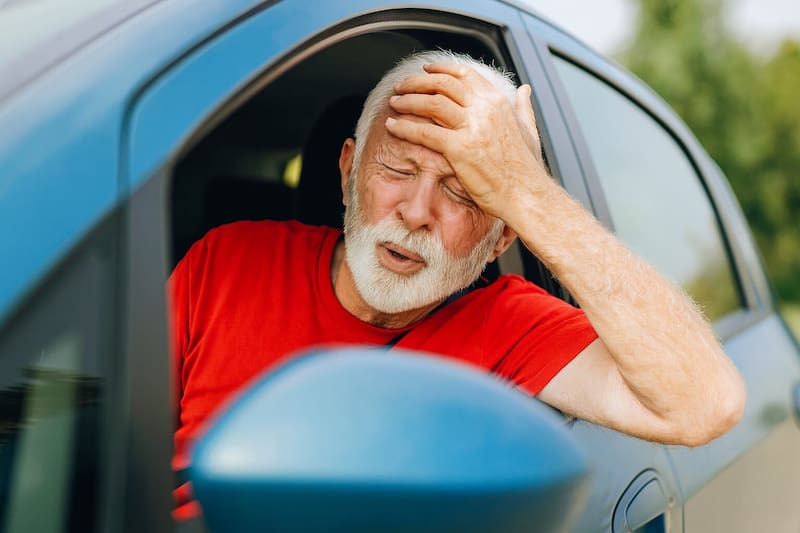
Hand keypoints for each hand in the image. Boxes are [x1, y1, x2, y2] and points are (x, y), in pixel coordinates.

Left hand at [385, 63, 546, 219]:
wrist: (525, 194)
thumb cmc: (524, 168)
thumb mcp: (528, 130)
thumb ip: (523, 108)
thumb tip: (524, 89)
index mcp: (498, 102)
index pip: (465, 74)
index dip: (442, 69)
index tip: (426, 69)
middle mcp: (485, 109)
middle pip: (443, 84)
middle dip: (417, 82)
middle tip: (401, 87)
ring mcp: (472, 128)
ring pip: (431, 103)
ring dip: (408, 100)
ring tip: (394, 103)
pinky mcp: (459, 149)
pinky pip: (425, 132)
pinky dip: (405, 127)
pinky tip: (393, 126)